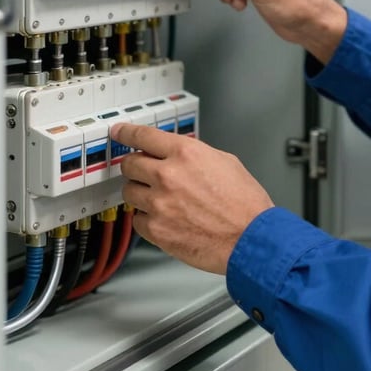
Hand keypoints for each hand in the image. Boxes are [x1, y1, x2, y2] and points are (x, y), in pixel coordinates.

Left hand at [113, 123, 273, 274]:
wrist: (250, 238)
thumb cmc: (244, 203)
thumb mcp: (224, 161)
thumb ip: (194, 154)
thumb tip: (178, 154)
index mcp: (186, 153)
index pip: (143, 135)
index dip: (126, 132)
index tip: (119, 132)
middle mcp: (168, 175)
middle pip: (129, 163)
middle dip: (134, 165)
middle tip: (142, 171)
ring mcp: (159, 204)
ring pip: (128, 191)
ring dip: (140, 192)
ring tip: (160, 198)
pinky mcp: (157, 230)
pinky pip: (136, 219)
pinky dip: (146, 218)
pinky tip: (164, 218)